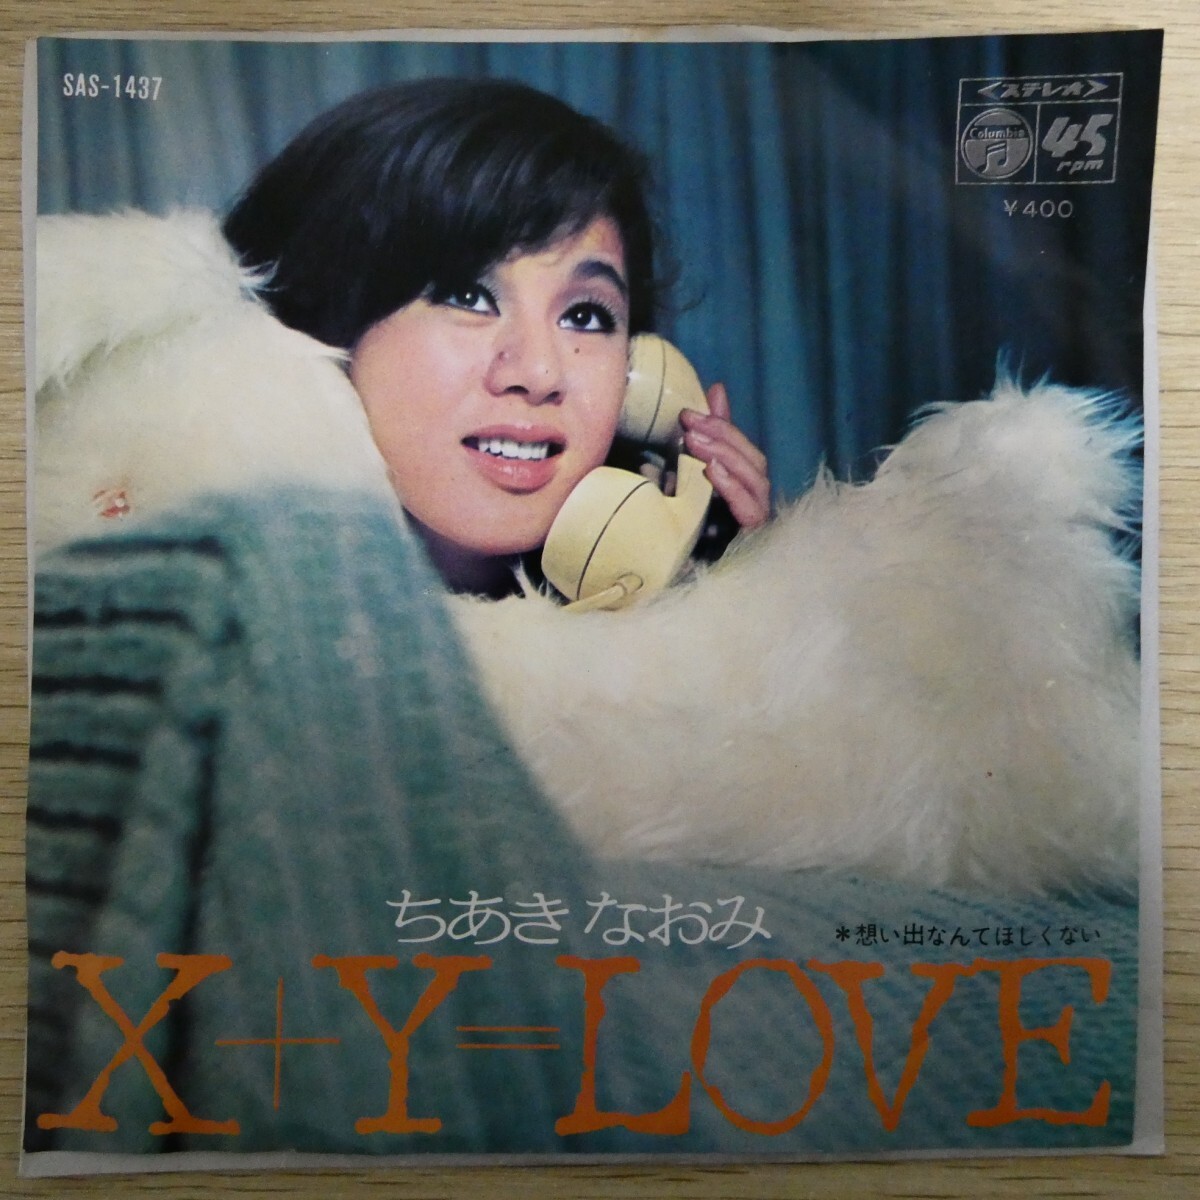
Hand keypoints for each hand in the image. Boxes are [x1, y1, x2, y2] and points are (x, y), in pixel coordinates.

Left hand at [679, 383, 770, 529]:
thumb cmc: (687, 531)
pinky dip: (732, 487)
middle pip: (754, 461)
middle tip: (689, 423)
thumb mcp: (692, 476)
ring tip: (695, 442)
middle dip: (723, 437)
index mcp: (745, 489)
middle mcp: (757, 504)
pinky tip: (711, 472)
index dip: (725, 426)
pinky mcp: (753, 541)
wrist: (675, 583)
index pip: (745, 451)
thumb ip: (708, 438)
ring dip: (725, 456)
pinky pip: (750, 510)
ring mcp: (758, 523)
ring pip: (756, 480)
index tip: (692, 411)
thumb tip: (715, 390)